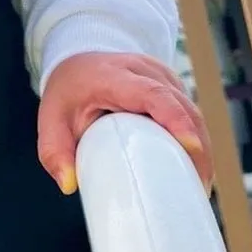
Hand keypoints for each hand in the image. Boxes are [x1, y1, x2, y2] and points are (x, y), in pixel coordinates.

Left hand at [37, 52, 212, 195]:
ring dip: (201, 147)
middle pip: (182, 105)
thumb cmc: (67, 94)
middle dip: (197, 147)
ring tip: (199, 186)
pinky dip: (196, 139)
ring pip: (192, 110)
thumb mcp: (51, 118)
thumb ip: (53, 150)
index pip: (152, 94)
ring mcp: (161, 74)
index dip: (175, 119)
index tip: (191, 147)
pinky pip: (190, 112)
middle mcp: (142, 70)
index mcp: (112, 76)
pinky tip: (193, 168)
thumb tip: (69, 185)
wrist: (78, 63)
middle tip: (198, 188)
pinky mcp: (172, 85)